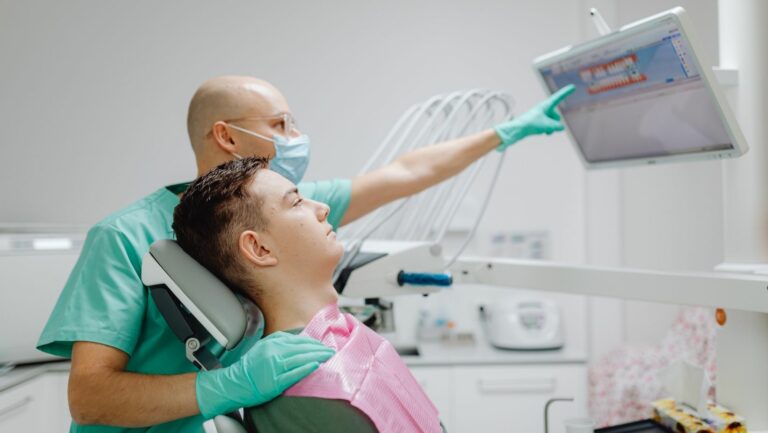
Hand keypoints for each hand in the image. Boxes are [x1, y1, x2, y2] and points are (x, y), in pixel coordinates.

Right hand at [195, 331, 334, 418]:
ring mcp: (274, 366)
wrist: (234, 383)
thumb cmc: (250, 367)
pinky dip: (306, 368)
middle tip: (330, 350)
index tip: (323, 344)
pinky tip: (315, 366)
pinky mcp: (274, 381)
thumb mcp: (263, 347)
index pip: (298, 340)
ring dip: (317, 356)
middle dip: (318, 349)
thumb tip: (300, 340)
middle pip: (302, 348)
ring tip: (327, 356)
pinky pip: (293, 373)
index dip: (313, 342)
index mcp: (271, 343)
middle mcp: (273, 352)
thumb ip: (280, 342)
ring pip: (300, 359)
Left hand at [494, 84, 575, 150]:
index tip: (572, 87)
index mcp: (545, 105)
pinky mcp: (539, 122)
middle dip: (554, 123)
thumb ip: (557, 126)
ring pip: (552, 122)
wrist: (518, 129)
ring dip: (550, 128)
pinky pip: (548, 126)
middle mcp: (544, 109)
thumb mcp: (547, 125)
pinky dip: (547, 130)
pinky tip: (543, 132)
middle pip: (556, 116)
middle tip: (546, 126)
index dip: (566, 92)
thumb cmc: (530, 124)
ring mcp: (541, 116)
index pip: (558, 97)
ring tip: (542, 130)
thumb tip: (561, 127)